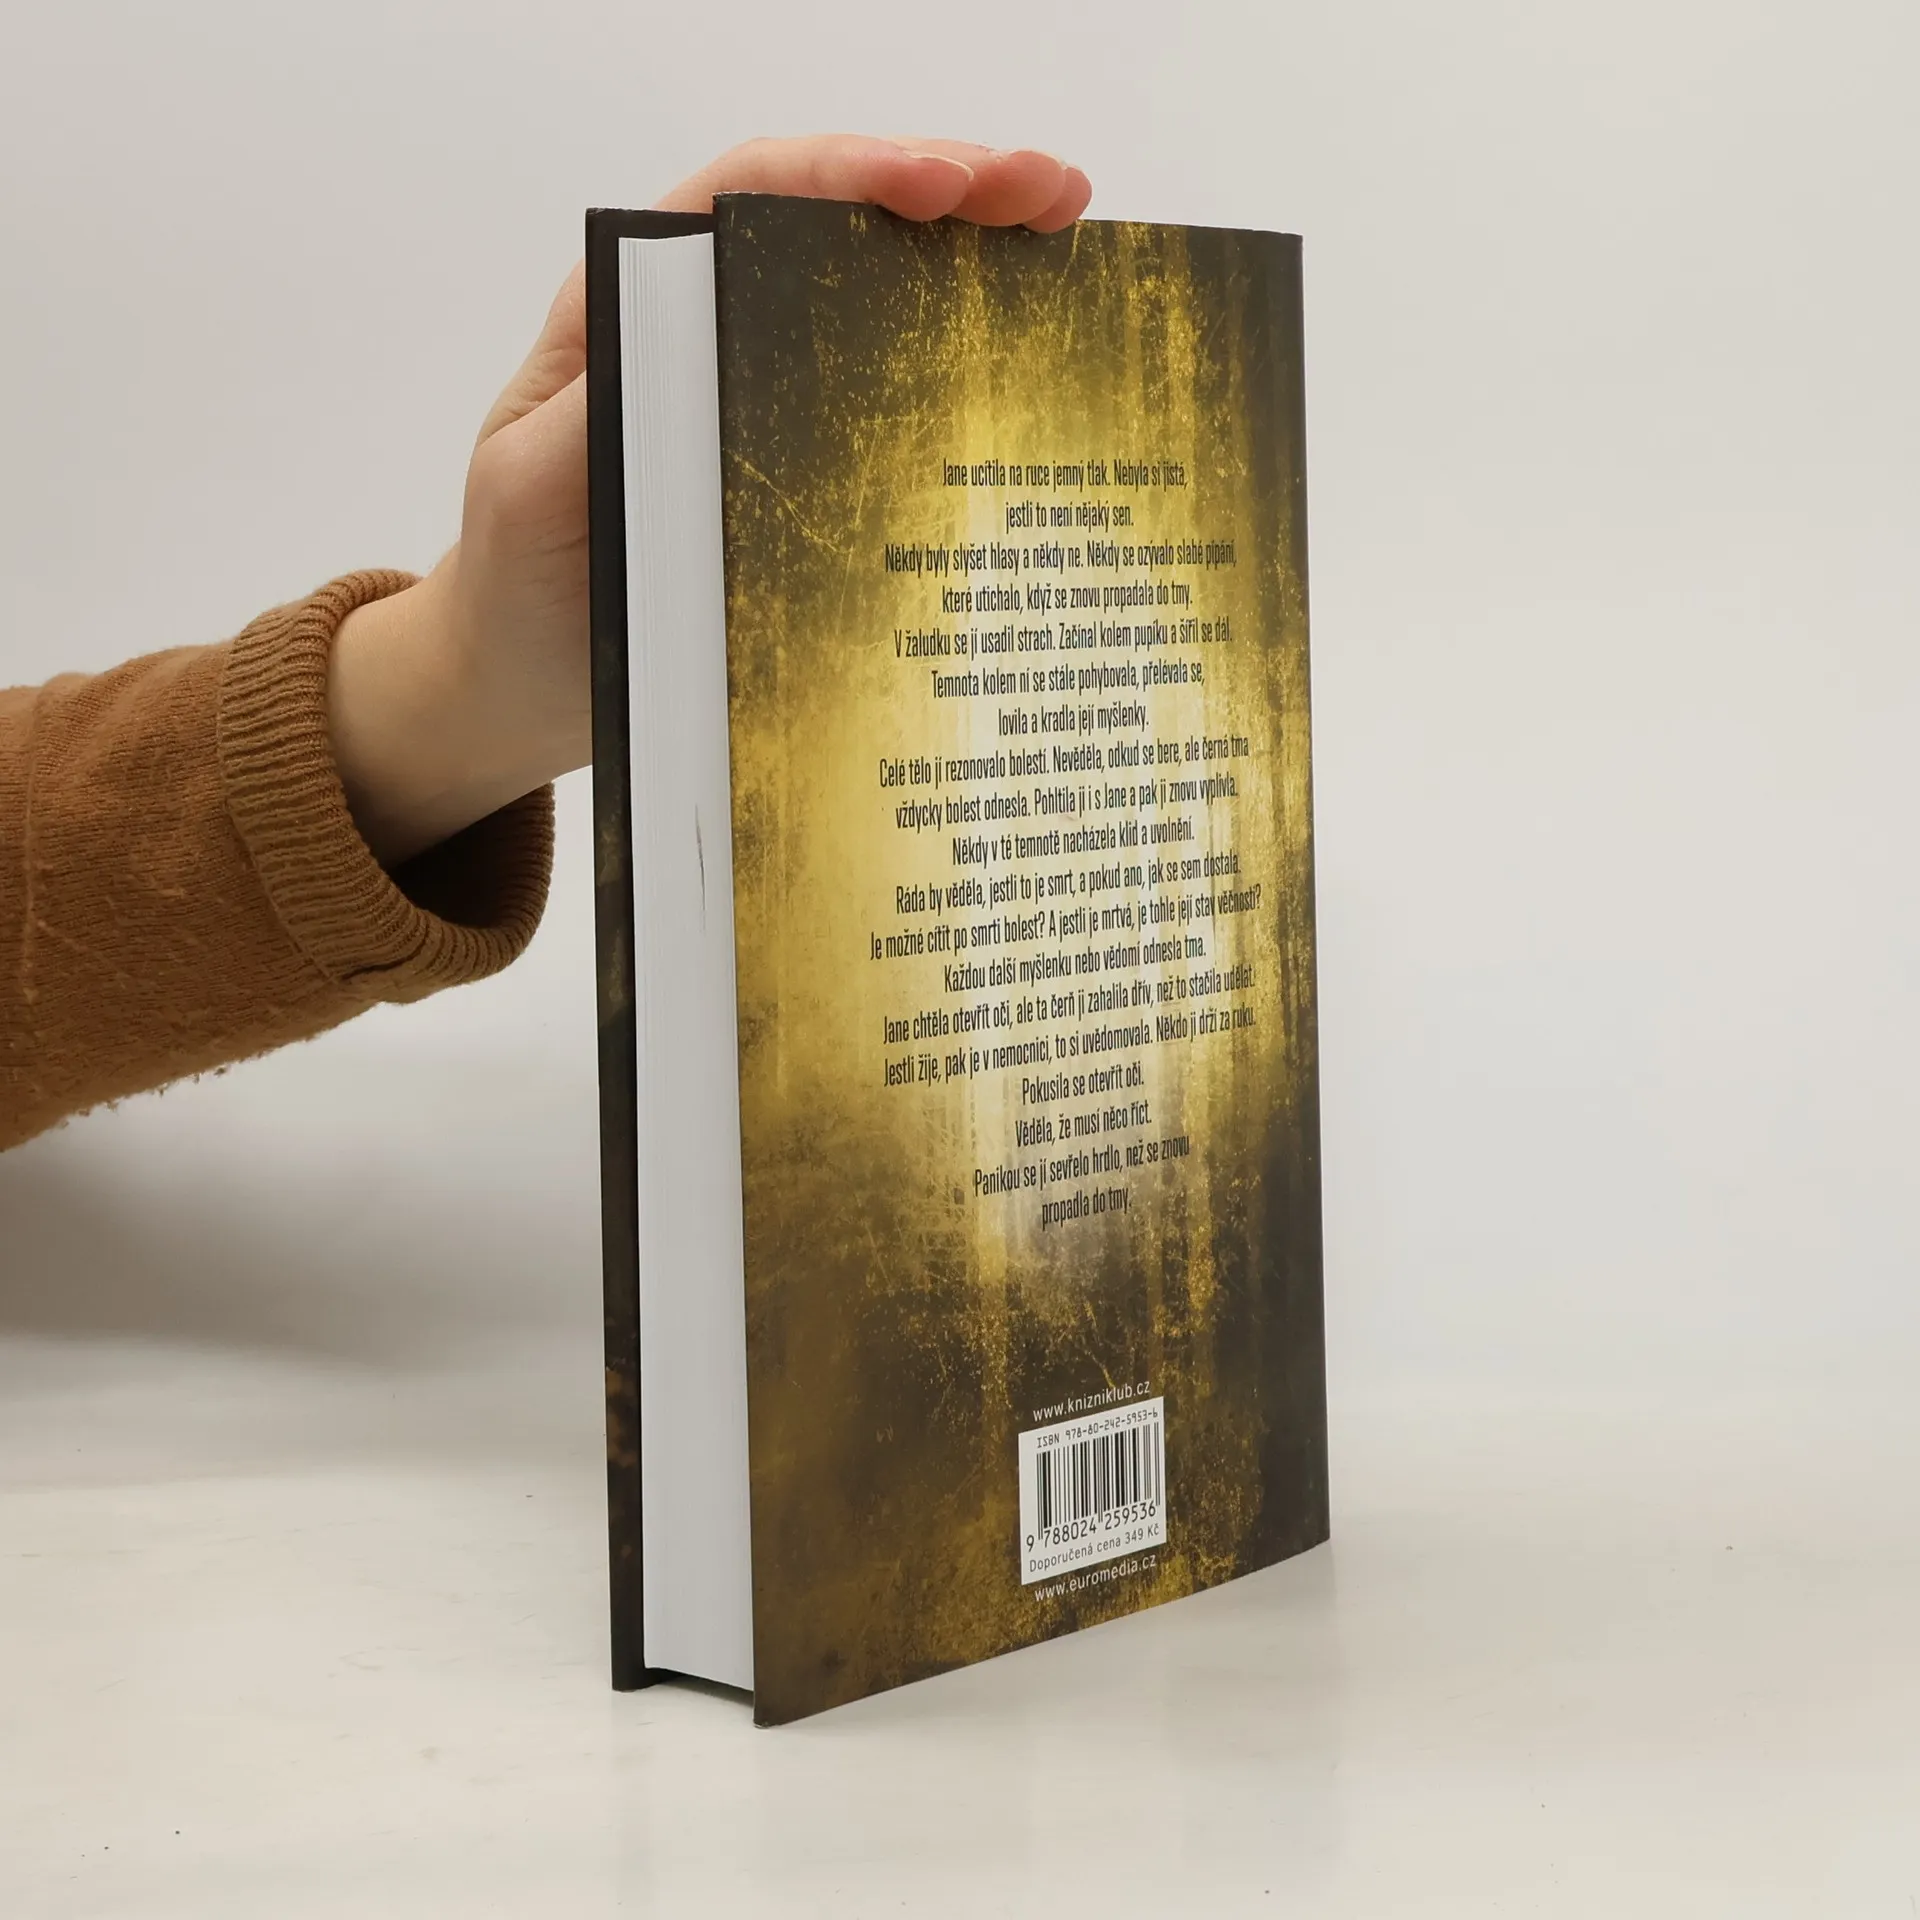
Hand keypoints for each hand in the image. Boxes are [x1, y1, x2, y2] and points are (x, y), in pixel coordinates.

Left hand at [328, 137, 1092, 867]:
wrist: (524, 679)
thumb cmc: (518, 583)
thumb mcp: (533, 491)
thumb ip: (593, 416)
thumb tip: (685, 350)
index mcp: (638, 309)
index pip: (751, 195)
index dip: (852, 173)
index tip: (945, 186)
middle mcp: (709, 331)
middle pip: (836, 223)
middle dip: (951, 190)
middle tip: (1054, 194)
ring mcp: (761, 395)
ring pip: (875, 298)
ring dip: (974, 261)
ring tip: (1068, 239)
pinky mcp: (799, 467)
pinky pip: (886, 398)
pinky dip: (959, 365)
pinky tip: (1030, 351)